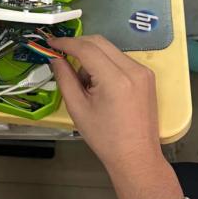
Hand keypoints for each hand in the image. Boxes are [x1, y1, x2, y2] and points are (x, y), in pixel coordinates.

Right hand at [48, 35, 182, 198]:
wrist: (136, 156)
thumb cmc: (104, 138)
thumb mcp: (78, 109)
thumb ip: (65, 79)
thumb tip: (55, 58)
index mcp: (116, 79)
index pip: (87, 48)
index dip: (66, 43)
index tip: (50, 42)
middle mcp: (133, 69)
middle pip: (100, 43)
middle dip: (78, 45)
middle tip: (61, 55)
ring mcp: (143, 71)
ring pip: (111, 50)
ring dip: (92, 56)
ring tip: (83, 82)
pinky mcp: (147, 76)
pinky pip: (121, 60)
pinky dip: (106, 64)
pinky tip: (99, 84)